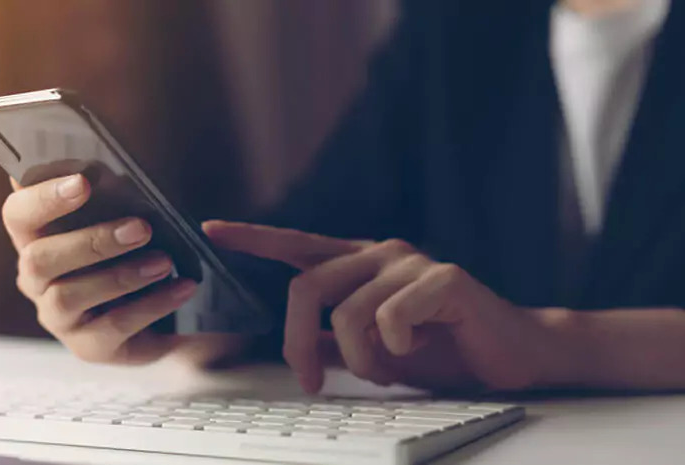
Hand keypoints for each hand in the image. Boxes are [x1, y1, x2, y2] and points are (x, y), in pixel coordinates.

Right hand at [2, 174, 207, 364]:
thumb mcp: (123, 220)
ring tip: (165, 261)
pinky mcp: (87, 346)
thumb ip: (111, 197)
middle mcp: (35, 279)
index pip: (18, 214)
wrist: (165, 313)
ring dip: (121, 275)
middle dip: (91, 241)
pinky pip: (113, 326)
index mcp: (35, 237)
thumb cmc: (133, 251)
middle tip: (141, 227)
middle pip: (39, 259)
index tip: (83, 182)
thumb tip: (117, 170)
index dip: (43, 198)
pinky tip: (181, 287)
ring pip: (69, 296)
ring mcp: (58, 317)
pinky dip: (152, 304)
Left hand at [205, 221, 559, 393]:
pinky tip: (420, 347)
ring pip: (347, 313)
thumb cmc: (442, 350)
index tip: (211, 229)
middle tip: (313, 382)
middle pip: (306, 289)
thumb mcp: (374, 350)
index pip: (297, 245)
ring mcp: (411, 262)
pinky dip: (396, 349)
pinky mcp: (444, 278)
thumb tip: (300, 344)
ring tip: (389, 367)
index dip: (253, 238)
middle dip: (298, 343)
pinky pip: (391, 317)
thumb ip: (335, 340)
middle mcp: (380, 254)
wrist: (509, 356)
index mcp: (359, 265)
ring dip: (361, 359)